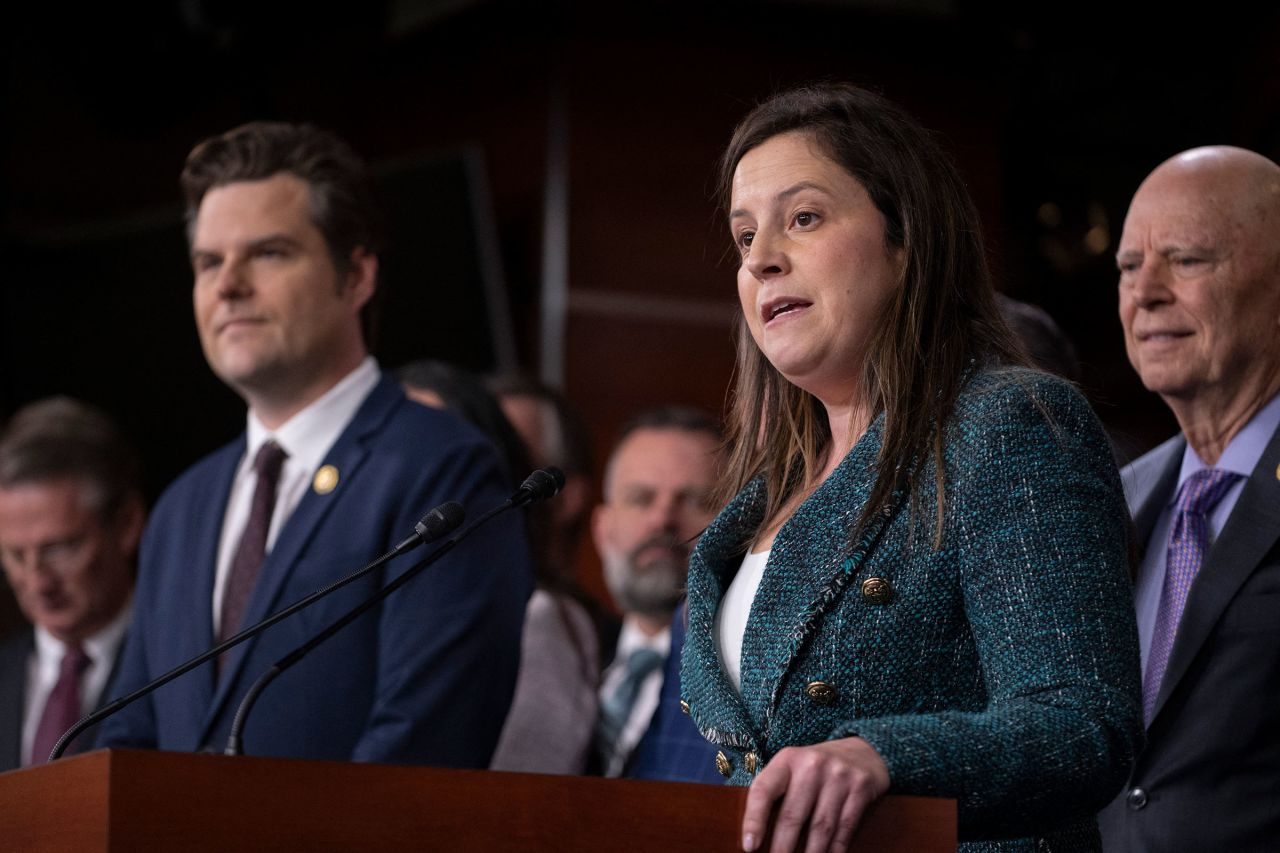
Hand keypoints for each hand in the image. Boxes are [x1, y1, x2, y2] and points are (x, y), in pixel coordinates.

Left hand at [741, 737, 889, 852]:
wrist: (861, 751)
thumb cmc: (817, 768)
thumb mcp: (793, 768)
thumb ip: (777, 793)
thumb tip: (756, 835)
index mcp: (787, 760)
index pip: (764, 790)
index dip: (754, 820)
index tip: (750, 846)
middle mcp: (812, 765)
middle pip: (792, 815)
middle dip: (782, 847)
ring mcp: (838, 775)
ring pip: (820, 826)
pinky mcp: (860, 788)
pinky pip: (845, 827)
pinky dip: (835, 849)